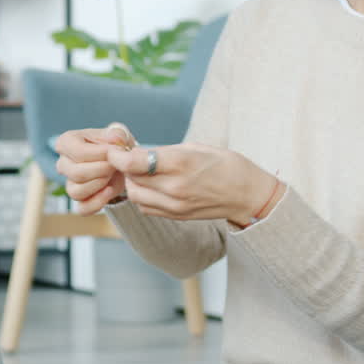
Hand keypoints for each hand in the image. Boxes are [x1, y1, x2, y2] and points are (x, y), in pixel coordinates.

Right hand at [55, 124, 134, 215]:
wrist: (122, 164)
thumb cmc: (115, 147)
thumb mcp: (119, 134)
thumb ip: (117, 134)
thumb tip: (113, 137)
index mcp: (67, 142)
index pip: (78, 152)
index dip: (100, 154)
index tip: (117, 151)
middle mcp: (63, 164)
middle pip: (76, 173)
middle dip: (102, 170)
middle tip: (116, 165)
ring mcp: (69, 183)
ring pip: (76, 192)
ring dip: (100, 185)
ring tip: (114, 175)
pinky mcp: (79, 200)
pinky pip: (83, 208)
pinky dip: (98, 203)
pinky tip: (110, 191)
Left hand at [106, 142, 282, 226]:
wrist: (248, 194)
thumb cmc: (225, 164)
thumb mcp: (195, 147)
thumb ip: (164, 152)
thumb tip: (139, 153)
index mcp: (180, 164)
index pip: (134, 163)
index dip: (119, 156)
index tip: (116, 150)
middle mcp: (175, 188)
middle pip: (131, 180)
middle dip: (125, 169)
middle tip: (130, 159)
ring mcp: (175, 206)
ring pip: (136, 197)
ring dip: (132, 184)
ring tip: (141, 173)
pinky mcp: (177, 216)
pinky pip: (147, 208)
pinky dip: (142, 197)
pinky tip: (152, 187)